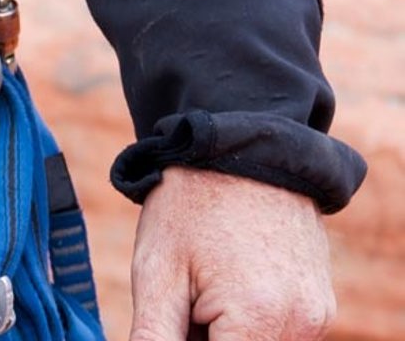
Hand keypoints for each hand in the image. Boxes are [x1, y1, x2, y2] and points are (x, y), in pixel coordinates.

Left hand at [129, 167, 334, 339]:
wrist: (241, 151)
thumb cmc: (191, 207)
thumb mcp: (156, 276)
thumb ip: (154, 339)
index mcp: (260, 316)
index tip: (173, 318)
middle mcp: (302, 322)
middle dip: (202, 338)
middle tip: (182, 302)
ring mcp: (316, 316)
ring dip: (223, 335)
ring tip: (201, 289)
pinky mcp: (318, 307)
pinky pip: (275, 335)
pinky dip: (243, 327)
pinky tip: (224, 287)